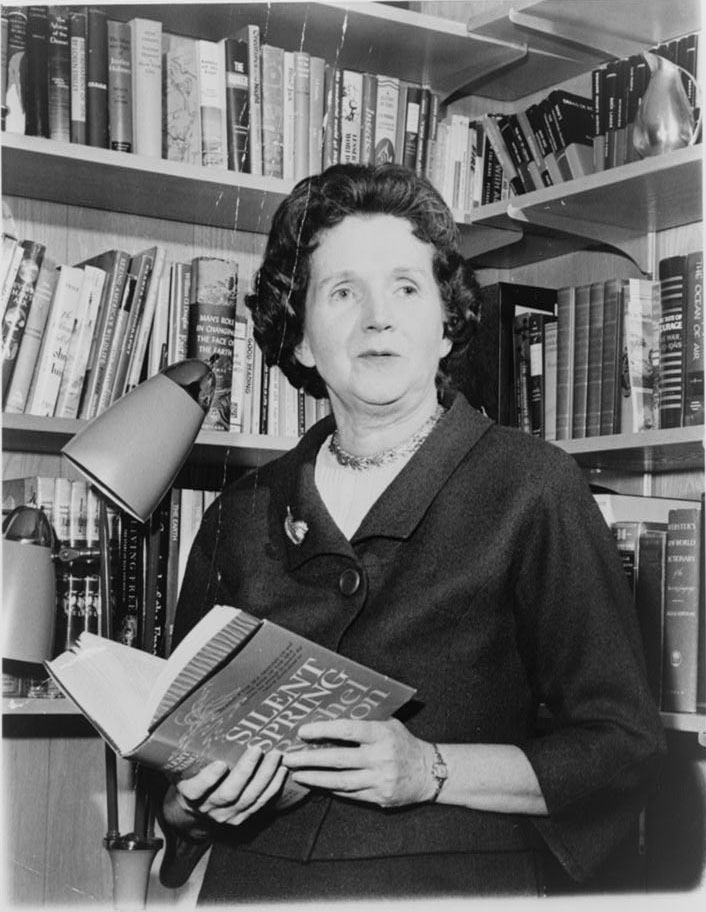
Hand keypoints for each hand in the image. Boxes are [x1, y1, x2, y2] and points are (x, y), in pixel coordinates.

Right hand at [167, 746, 288, 829]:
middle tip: (257, 749)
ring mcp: (226, 815)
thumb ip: (191, 749)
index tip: (220, 763)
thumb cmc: (192, 776)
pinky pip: (260, 803)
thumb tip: (203, 717)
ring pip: (249, 798)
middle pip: (229, 793)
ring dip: (265, 776)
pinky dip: (273, 786)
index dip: (208, 779)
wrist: (196, 807)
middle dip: (245, 771)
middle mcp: (208, 807)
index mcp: (190, 793)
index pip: (196, 789)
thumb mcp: (186, 764)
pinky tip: (281, 770)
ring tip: (275, 755)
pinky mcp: (241, 817)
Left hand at [283, 718, 435, 807]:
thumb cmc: (403, 742)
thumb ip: (366, 721)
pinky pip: (350, 794)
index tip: (302, 732)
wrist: (429, 772)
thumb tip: (332, 713)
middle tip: (288, 758)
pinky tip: (316, 784)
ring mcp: (380, 779)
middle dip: (310, 759)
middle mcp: (381, 757)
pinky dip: (331, 789)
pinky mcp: (379, 797)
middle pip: (338, 759)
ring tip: (296, 774)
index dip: (323, 730)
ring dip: (315, 778)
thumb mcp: (389, 724)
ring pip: (340, 781)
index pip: (348, 730)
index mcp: (382, 734)